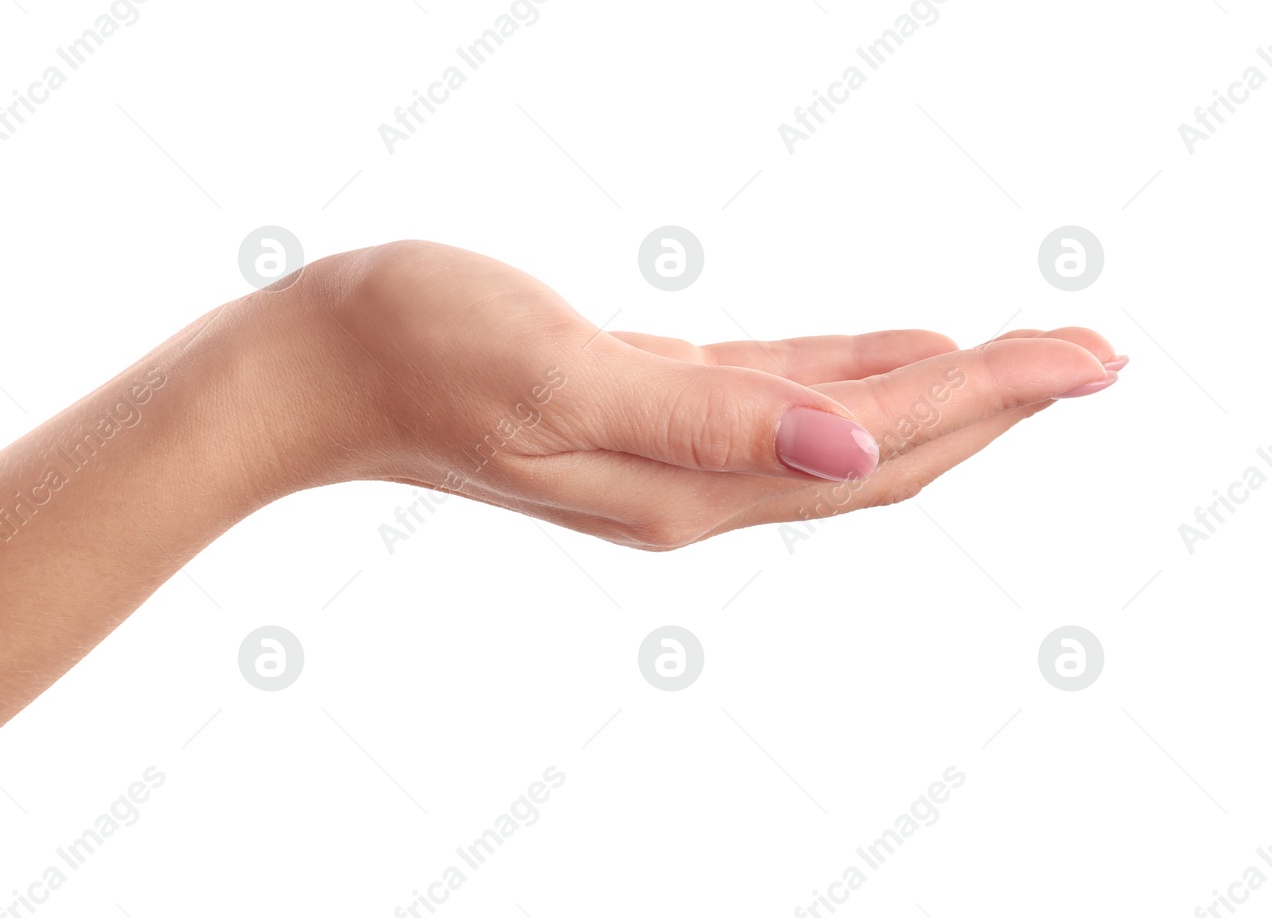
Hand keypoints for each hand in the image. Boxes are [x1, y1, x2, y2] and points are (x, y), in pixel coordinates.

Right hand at [239, 241, 1119, 549]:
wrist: (318, 366)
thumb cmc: (420, 350)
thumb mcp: (566, 373)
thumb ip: (708, 417)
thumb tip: (854, 454)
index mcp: (688, 486)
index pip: (879, 452)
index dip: (992, 400)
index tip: (1090, 360)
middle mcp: (692, 486)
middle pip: (882, 455)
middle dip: (997, 404)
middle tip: (1099, 355)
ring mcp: (667, 455)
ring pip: (839, 432)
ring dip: (939, 396)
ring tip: (1028, 359)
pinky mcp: (642, 409)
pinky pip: (778, 404)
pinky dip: (852, 382)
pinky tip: (893, 357)